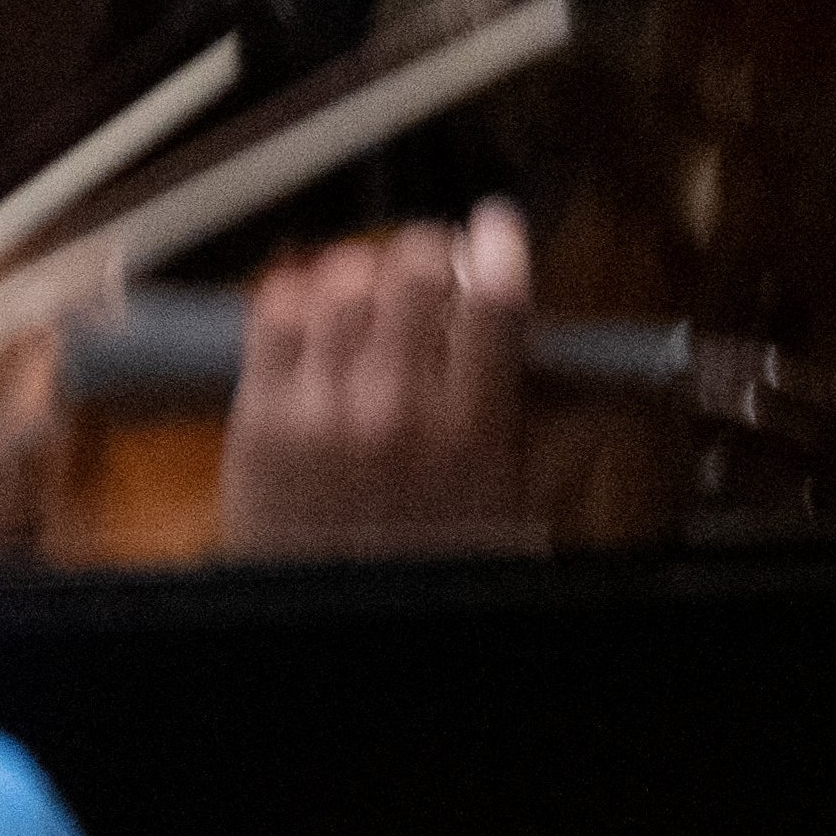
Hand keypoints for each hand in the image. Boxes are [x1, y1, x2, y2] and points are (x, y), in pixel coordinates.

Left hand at [215, 201, 540, 558]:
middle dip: (427, 252)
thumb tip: (575, 363)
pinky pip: (272, 318)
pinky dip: (295, 290)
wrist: (337, 606)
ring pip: (341, 285)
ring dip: (361, 268)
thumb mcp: (512, 497)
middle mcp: (396, 407)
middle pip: (413, 276)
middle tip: (429, 258)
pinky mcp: (260, 414)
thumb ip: (540, 421)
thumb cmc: (426, 553)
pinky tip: (311, 298)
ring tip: (371, 281)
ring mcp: (322, 407)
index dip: (498, 247)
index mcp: (471, 426)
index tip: (495, 229)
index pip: (493, 302)